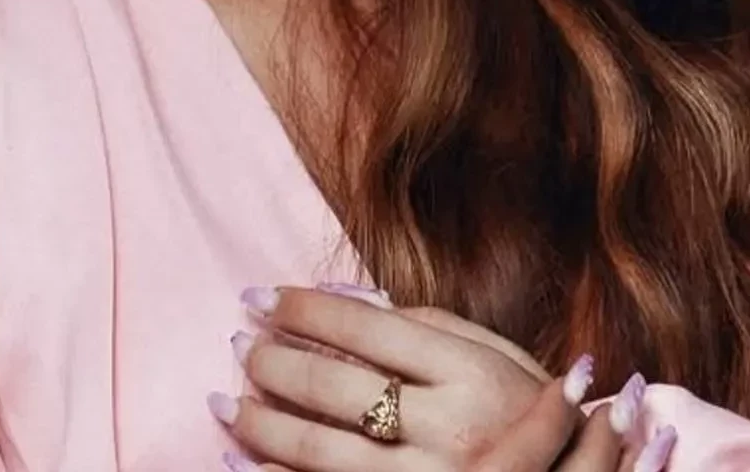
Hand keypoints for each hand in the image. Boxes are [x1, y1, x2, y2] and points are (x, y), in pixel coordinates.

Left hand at [209, 284, 673, 470]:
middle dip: (275, 362)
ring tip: (224, 401)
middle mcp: (450, 429)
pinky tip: (243, 461)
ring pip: (319, 450)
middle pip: (336, 387)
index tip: (263, 295)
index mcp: (471, 373)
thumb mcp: (496, 354)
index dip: (306, 308)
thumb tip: (354, 300)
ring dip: (261, 422)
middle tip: (238, 344)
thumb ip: (432, 324)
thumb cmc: (525, 408)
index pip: (368, 327)